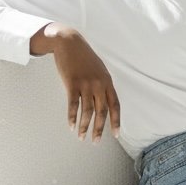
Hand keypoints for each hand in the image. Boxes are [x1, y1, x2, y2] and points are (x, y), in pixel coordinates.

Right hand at [30, 23, 120, 141]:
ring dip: (84, 126)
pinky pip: (73, 105)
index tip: (116, 135)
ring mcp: (85, 84)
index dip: (116, 121)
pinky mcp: (72, 83)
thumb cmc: (84, 57)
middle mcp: (99, 84)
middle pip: (102, 112)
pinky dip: (72, 117)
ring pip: (87, 111)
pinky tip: (71, 126)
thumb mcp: (99, 70)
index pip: (115, 105)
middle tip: (95, 142)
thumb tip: (104, 101)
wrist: (69, 42)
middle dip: (99, 129)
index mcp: (107, 82)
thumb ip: (102, 85)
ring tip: (81, 137)